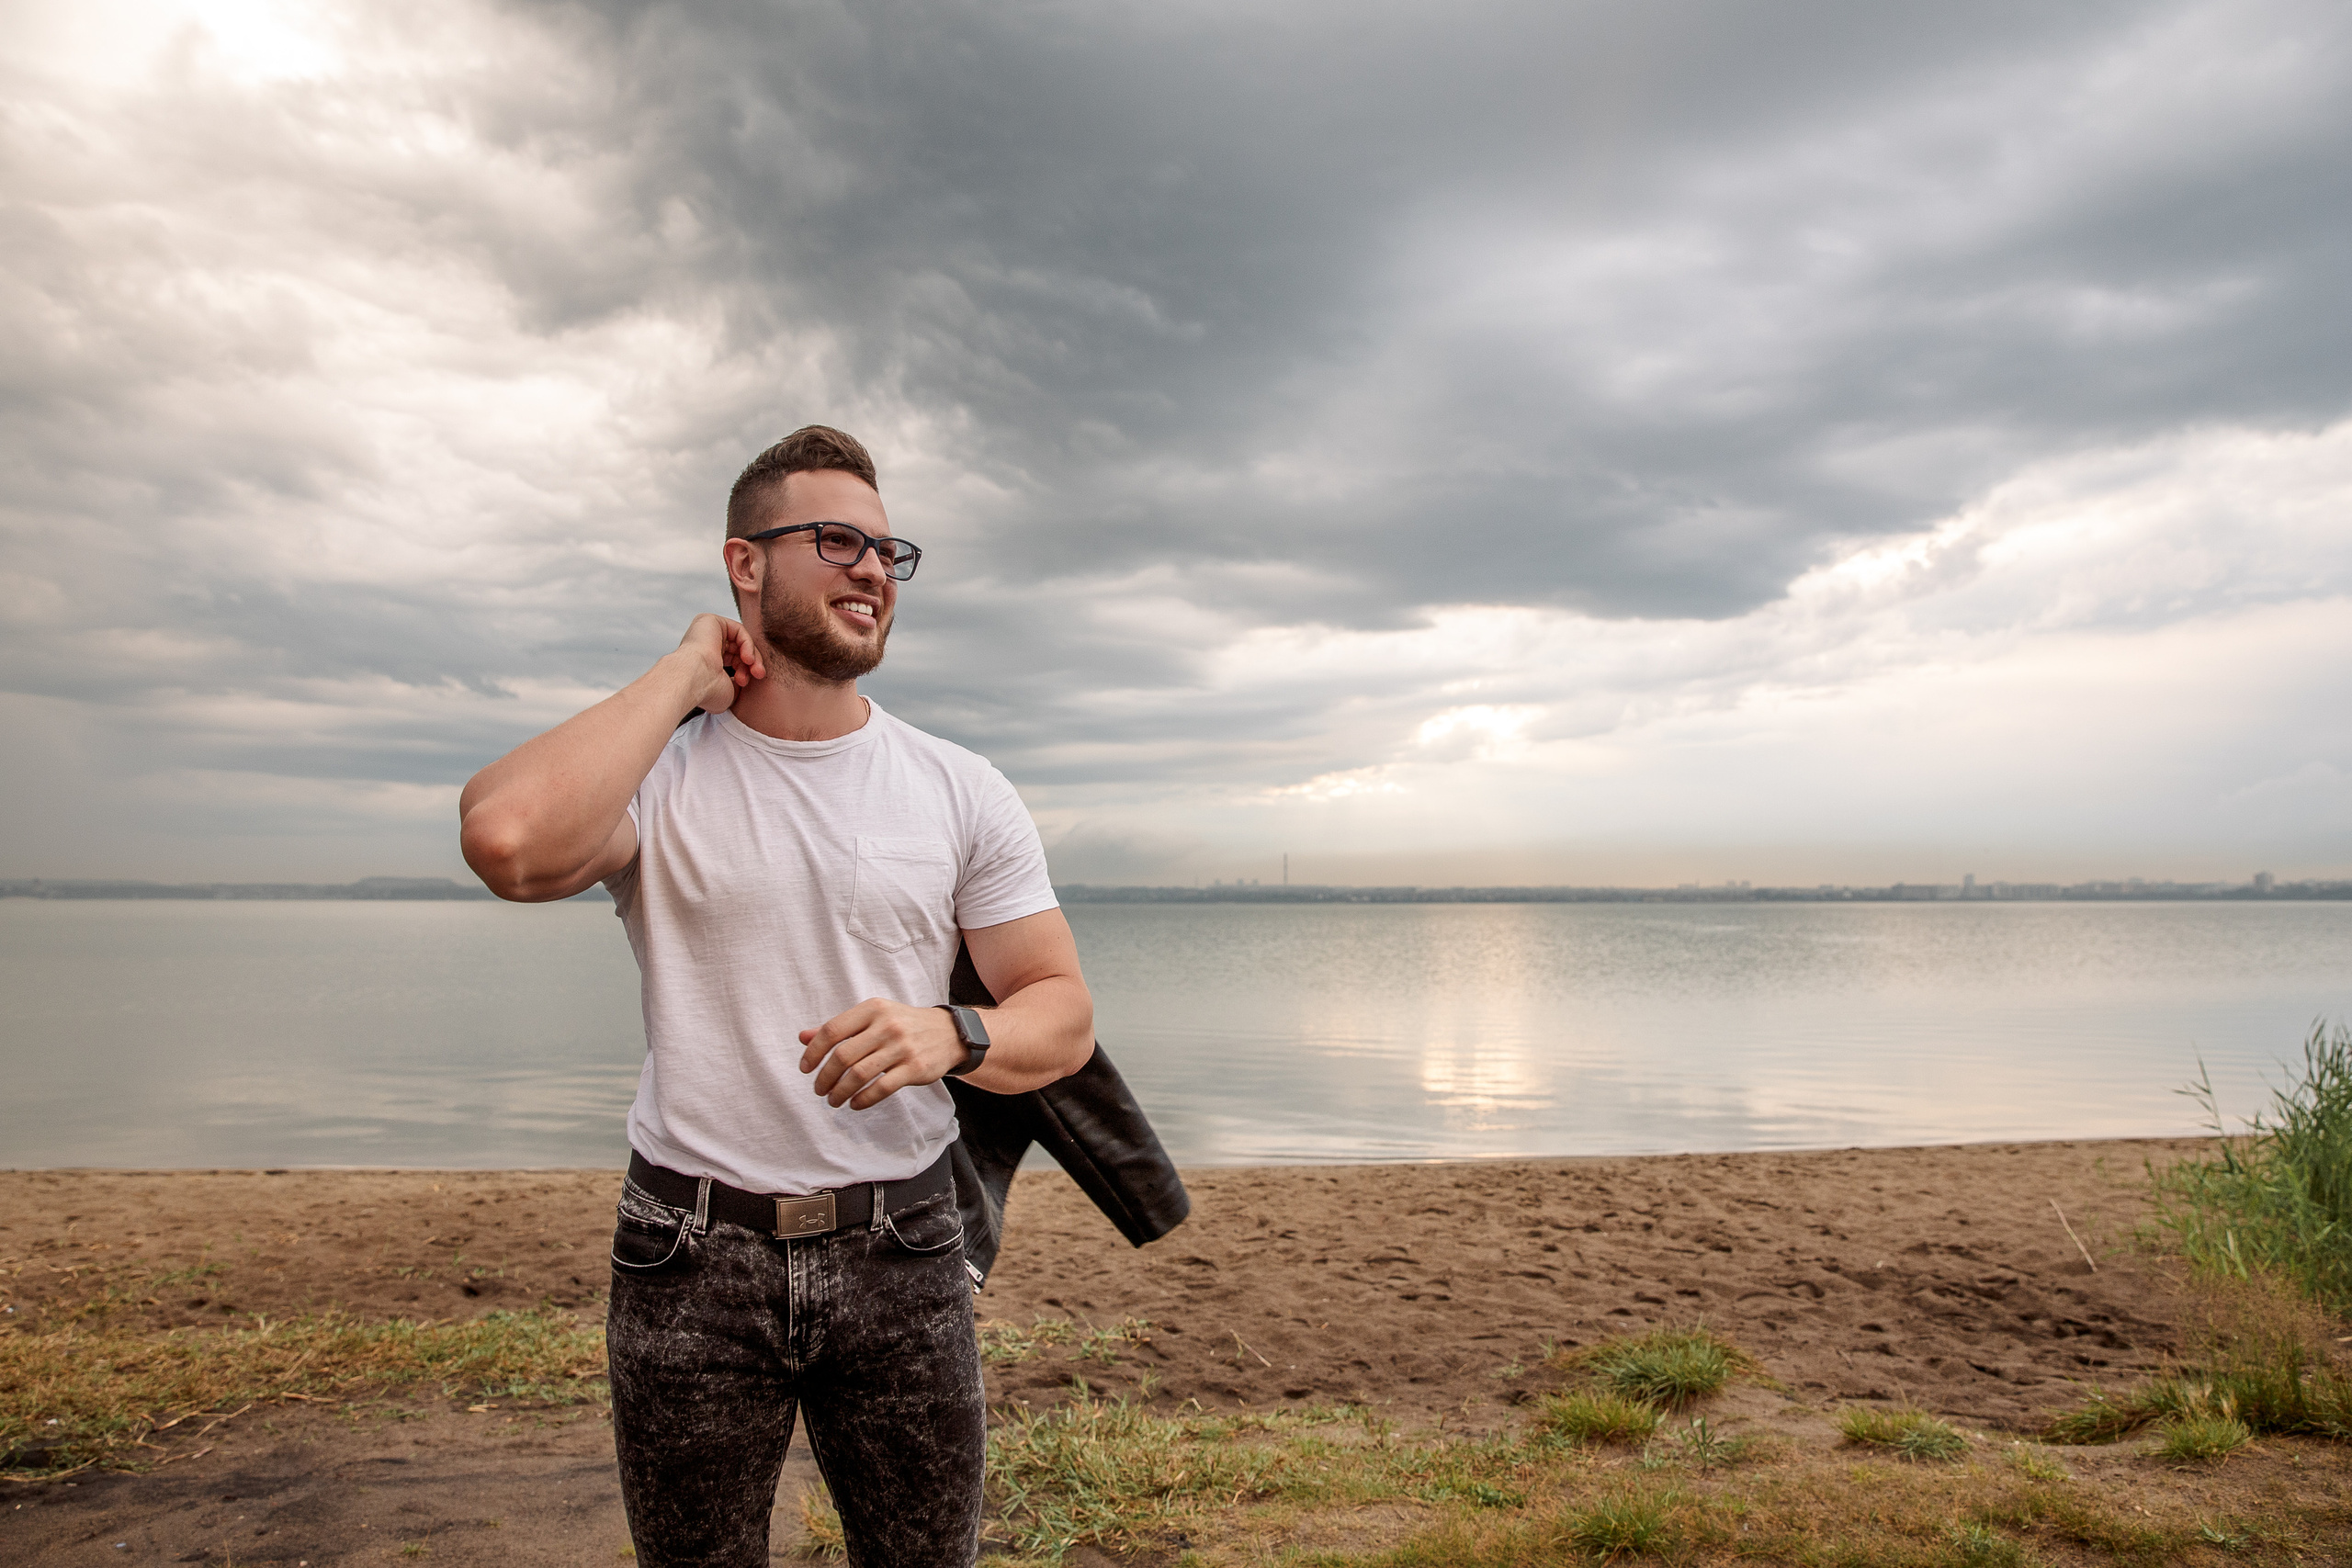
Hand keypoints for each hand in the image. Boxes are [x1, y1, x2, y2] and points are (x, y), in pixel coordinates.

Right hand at [673, 613, 765, 712]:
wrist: (694, 682)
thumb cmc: (708, 691)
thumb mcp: (730, 689)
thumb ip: (739, 680)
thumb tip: (748, 676)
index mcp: (705, 661)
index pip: (734, 661)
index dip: (745, 671)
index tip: (746, 684)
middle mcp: (704, 645)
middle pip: (738, 650)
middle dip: (752, 664)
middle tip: (758, 675)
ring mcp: (706, 632)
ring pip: (740, 640)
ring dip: (752, 656)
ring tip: (755, 671)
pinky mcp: (710, 621)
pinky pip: (738, 630)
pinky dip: (748, 644)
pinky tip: (748, 659)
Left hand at [799, 999, 966, 1109]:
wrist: (949, 1033)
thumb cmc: (903, 1025)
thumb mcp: (873, 1017)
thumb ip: (840, 1027)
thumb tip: (803, 1037)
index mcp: (873, 1009)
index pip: (832, 1030)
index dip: (813, 1052)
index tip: (805, 1068)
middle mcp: (887, 1025)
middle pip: (843, 1056)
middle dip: (824, 1077)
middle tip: (819, 1090)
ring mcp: (902, 1047)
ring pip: (859, 1075)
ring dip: (840, 1092)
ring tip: (833, 1100)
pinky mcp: (915, 1068)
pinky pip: (881, 1089)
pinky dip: (863, 1100)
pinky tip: (855, 1104)